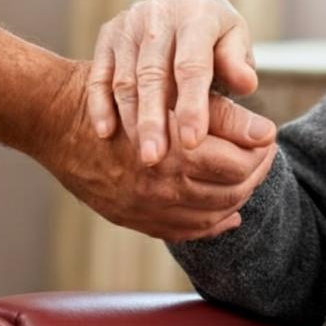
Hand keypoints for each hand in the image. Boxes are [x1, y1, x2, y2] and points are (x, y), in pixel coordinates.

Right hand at [40, 60, 276, 240]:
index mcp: (176, 153)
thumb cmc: (115, 94)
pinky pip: (182, 232)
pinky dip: (209, 224)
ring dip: (234, 199)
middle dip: (253, 175)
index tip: (268, 135)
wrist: (57, 119)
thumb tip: (267, 132)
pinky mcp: (132, 218)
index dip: (261, 150)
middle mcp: (162, 188)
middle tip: (262, 155)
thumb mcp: (171, 94)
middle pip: (229, 193)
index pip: (240, 164)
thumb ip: (222, 115)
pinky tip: (224, 212)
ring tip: (245, 176)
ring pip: (209, 216)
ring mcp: (145, 209)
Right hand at [87, 0, 275, 163]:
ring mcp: (130, 23)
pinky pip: (100, 73)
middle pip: (152, 73)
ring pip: (125, 77)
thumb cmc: (215, 34)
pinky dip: (100, 103)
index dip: (192, 104)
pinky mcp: (109, 34)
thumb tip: (245, 84)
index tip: (193, 142)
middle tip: (155, 159)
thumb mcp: (235, 39)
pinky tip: (106, 132)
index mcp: (196, 13)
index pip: (191, 64)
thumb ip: (237, 63)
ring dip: (130, 119)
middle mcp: (159, 13)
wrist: (181, 5)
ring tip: (140, 155)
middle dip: (153, 119)